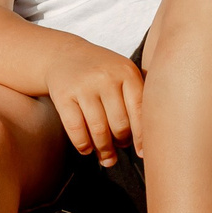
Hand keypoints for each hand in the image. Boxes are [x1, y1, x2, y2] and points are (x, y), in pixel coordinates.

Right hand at [47, 43, 144, 165]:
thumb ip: (138, 98)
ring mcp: (83, 86)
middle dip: (121, 142)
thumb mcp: (123, 74)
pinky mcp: (63, 95)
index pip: (140, 111)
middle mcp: (106, 77)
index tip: (142, 153)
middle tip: (120, 146)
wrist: (64, 55)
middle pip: (119, 124)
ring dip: (104, 149)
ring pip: (98, 130)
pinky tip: (87, 149)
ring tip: (107, 157)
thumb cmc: (101, 72)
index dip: (142, 137)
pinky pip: (76, 129)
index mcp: (127, 72)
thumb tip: (148, 142)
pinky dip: (83, 145)